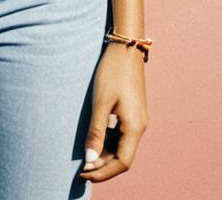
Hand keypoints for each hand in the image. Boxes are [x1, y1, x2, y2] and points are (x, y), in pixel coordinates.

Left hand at [79, 42, 148, 182]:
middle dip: (103, 166)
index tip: (83, 174)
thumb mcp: (101, 102)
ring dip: (105, 155)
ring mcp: (138, 119)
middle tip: (81, 169)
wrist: (126, 47)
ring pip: (123, 147)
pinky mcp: (133, 112)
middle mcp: (140, 126)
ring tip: (85, 158)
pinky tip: (95, 141)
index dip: (103, 173)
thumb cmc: (112, 72)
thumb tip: (89, 160)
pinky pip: (122, 136)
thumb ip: (96, 132)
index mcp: (135, 126)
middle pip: (123, 157)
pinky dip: (109, 143)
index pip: (122, 162)